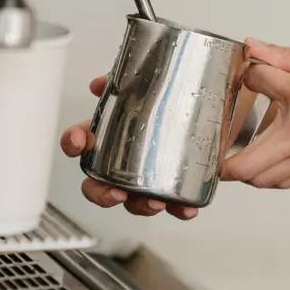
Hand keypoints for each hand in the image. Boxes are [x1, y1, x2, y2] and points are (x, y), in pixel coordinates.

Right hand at [59, 76, 198, 219]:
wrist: (216, 107)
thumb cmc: (176, 97)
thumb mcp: (154, 81)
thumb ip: (128, 79)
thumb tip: (99, 82)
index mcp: (112, 133)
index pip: (82, 140)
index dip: (73, 143)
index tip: (79, 141)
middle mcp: (124, 160)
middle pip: (97, 185)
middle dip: (101, 193)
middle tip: (115, 192)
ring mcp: (147, 176)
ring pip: (131, 202)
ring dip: (140, 206)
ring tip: (156, 201)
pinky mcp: (175, 185)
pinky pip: (172, 205)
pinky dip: (178, 209)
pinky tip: (187, 207)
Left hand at [223, 40, 289, 188]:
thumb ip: (289, 57)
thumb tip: (255, 47)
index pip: (255, 83)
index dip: (248, 73)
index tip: (250, 71)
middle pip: (244, 163)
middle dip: (222, 155)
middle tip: (214, 142)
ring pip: (263, 180)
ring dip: (244, 169)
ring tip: (236, 153)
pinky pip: (287, 181)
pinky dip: (271, 174)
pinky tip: (269, 160)